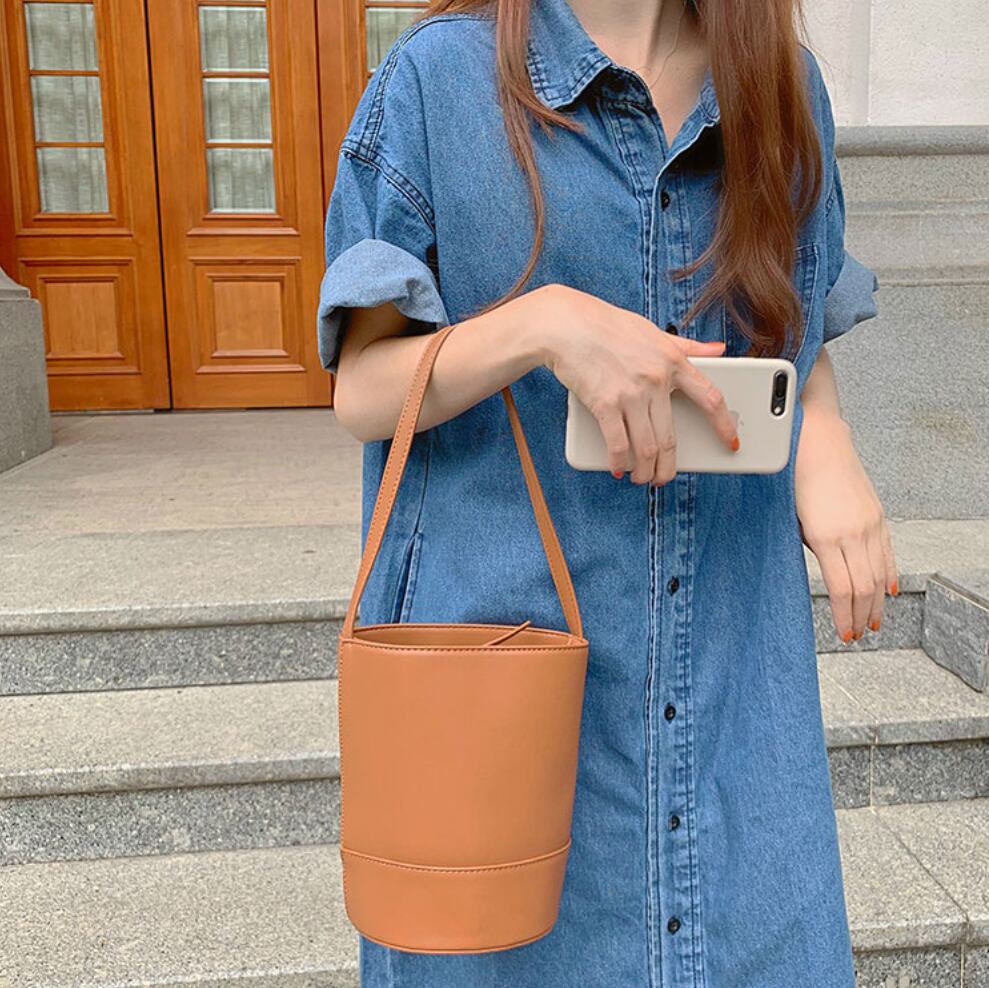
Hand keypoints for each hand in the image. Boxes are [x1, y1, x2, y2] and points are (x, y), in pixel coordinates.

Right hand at [527, 283, 738, 485]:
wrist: (566, 324)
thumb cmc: (606, 325)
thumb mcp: (653, 331)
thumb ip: (687, 346)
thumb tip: (719, 349)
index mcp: (673, 360)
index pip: (710, 398)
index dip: (723, 424)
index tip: (729, 442)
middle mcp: (656, 379)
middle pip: (671, 437)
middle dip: (668, 466)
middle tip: (664, 477)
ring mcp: (631, 393)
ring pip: (647, 448)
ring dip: (644, 471)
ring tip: (641, 478)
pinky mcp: (605, 404)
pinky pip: (618, 445)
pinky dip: (619, 463)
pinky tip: (618, 469)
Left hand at [795, 409, 898, 641]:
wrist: (818, 442)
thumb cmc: (795, 479)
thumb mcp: (791, 520)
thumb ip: (807, 548)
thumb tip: (820, 572)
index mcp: (825, 537)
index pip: (842, 589)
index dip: (845, 616)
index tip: (844, 633)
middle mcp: (852, 532)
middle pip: (864, 588)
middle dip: (861, 616)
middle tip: (858, 633)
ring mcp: (869, 523)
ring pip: (879, 574)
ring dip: (877, 603)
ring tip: (873, 621)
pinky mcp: (877, 515)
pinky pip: (887, 553)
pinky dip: (889, 575)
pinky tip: (888, 590)